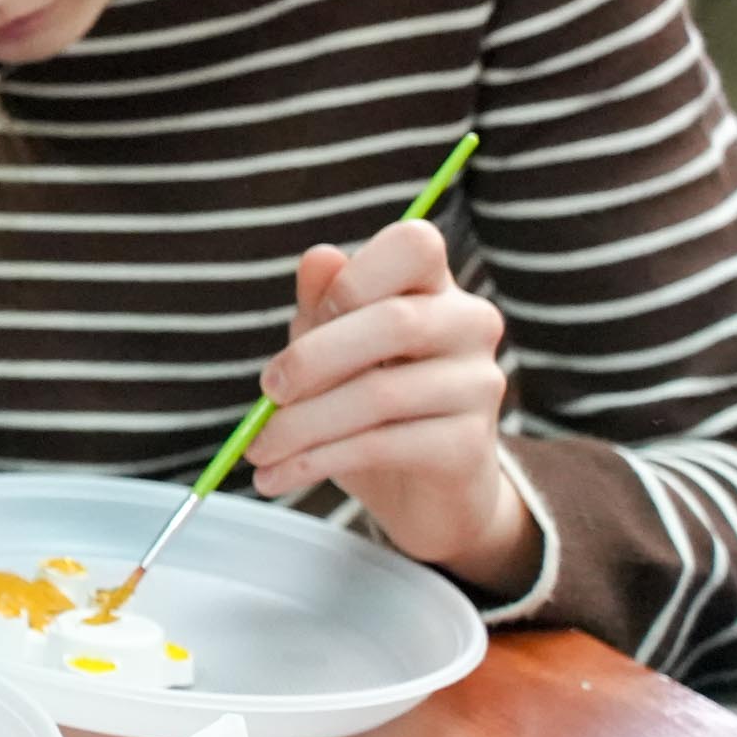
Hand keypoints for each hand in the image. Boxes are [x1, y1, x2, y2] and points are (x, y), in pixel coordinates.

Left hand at [245, 221, 535, 591]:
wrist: (420, 493)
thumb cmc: (367, 403)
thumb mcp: (330, 346)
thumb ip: (321, 303)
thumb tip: (320, 256)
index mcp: (435, 287)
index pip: (416, 243)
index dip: (355, 278)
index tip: (312, 318)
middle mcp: (469, 326)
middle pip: (394, 322)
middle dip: (312, 359)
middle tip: (267, 391)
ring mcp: (478, 385)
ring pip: (380, 393)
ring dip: (301, 425)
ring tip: (258, 450)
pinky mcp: (469, 446)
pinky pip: (381, 446)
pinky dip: (315, 461)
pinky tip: (278, 475)